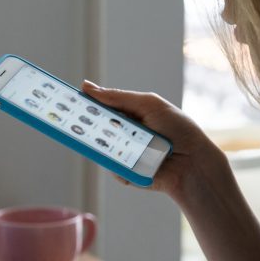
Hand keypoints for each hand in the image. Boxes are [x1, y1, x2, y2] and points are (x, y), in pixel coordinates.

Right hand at [81, 80, 226, 201]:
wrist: (194, 162)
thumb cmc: (177, 129)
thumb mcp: (148, 104)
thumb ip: (118, 97)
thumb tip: (86, 87)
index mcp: (128, 114)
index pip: (100, 107)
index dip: (83, 104)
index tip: (65, 101)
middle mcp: (124, 133)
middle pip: (95, 129)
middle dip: (85, 125)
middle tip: (72, 120)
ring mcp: (124, 153)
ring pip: (101, 150)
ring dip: (104, 145)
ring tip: (119, 141)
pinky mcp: (127, 173)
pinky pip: (113, 168)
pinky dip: (121, 165)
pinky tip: (136, 163)